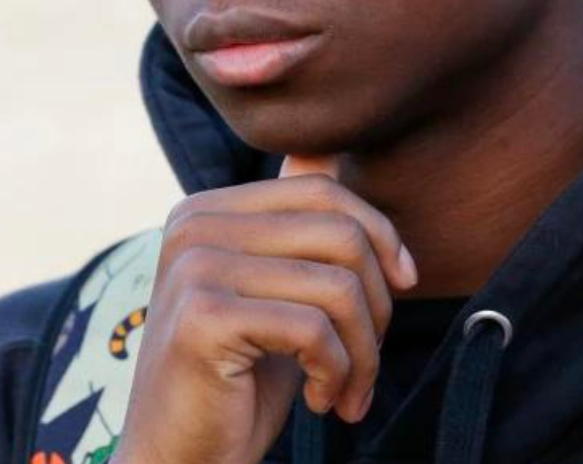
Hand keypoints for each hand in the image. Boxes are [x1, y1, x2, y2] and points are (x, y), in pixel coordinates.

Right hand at [112, 155, 418, 463]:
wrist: (178, 461)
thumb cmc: (237, 381)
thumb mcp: (274, 292)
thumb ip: (292, 224)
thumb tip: (324, 149)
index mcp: (207, 209)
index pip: (323, 191)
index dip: (381, 235)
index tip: (403, 284)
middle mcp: (193, 226)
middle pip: (341, 234)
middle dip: (378, 303)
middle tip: (367, 359)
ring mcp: (194, 268)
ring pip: (338, 286)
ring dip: (362, 352)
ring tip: (346, 389)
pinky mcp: (204, 319)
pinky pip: (315, 330)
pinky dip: (338, 373)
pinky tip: (319, 401)